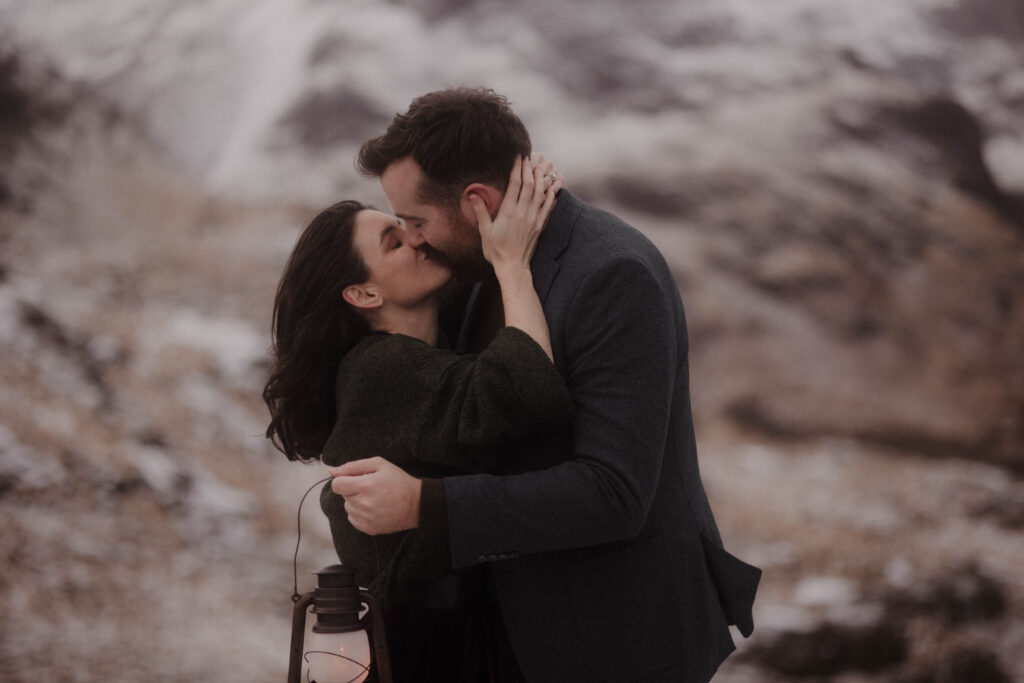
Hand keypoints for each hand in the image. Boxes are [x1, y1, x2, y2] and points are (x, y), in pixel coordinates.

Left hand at [328, 457, 420, 534]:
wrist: (417, 504)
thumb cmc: (398, 481)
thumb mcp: (379, 465)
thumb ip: (353, 466)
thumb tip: (332, 471)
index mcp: (365, 486)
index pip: (337, 485)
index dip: (345, 480)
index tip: (356, 480)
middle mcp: (363, 504)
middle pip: (343, 496)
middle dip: (353, 490)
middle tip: (372, 488)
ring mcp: (366, 519)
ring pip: (348, 508)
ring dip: (356, 502)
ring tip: (374, 498)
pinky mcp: (369, 529)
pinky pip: (353, 519)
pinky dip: (360, 513)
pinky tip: (374, 509)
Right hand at [472, 154, 563, 270]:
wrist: (513, 266)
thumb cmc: (495, 250)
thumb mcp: (484, 231)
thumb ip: (480, 211)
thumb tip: (472, 194)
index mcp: (508, 212)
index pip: (515, 184)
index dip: (517, 169)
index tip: (518, 156)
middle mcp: (523, 213)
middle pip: (530, 185)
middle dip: (530, 168)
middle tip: (530, 156)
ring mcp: (533, 218)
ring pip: (541, 193)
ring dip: (543, 177)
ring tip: (544, 163)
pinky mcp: (540, 225)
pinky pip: (548, 206)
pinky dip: (552, 193)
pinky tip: (554, 184)